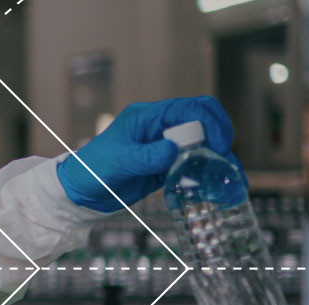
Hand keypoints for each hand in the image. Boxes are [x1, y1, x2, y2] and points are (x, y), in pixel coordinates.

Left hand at [55, 96, 239, 212]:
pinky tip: (214, 188)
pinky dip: (205, 174)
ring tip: (228, 179)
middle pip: (203, 121)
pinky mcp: (165, 166)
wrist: (80, 192)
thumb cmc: (93, 169)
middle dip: (220, 137)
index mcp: (149, 117)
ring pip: (202, 144)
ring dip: (217, 158)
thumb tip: (173, 150)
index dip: (211, 123)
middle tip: (225, 162)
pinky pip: (192, 165)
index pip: (191, 108)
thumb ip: (146, 156)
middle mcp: (160, 128)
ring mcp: (164, 147)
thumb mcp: (119, 162)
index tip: (219, 145)